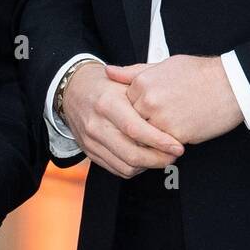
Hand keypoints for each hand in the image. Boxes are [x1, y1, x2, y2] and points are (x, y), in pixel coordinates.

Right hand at [63, 62, 184, 178]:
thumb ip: (146, 94)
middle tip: (175, 155)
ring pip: (125, 166)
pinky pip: (116, 169)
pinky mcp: (89, 152)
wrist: (72, 90)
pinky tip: (145, 159)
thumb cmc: (104, 84)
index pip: (135, 129)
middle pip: (131, 154)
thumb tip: (170, 112)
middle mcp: (96, 124)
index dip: (159, 141)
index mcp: (107, 103)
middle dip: (158, 159)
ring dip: (148, 166)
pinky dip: (134, 168)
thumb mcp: (123, 81)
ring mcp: (91, 141)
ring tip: (163, 157)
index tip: (178, 146)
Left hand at [105, 55, 242, 144]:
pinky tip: (178, 135)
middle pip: (132, 122)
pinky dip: (167, 145)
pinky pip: (162, 147)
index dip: (137, 109)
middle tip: (158, 121)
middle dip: (142, 124)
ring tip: (167, 129)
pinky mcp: (175, 136)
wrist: (230, 85)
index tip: (149, 109)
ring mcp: (160, 120)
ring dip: (152, 137)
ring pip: (145, 137)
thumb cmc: (199, 73)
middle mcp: (148, 101)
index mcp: (142, 82)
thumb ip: (133, 72)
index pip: (125, 104)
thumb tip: (108, 72)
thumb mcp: (164, 64)